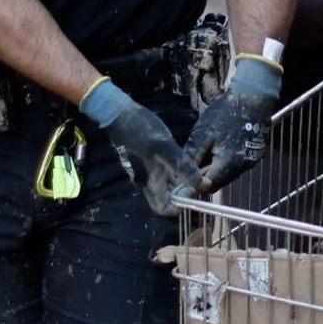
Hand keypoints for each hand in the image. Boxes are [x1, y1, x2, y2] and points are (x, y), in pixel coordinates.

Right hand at [82, 80, 196, 214]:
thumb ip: (183, 167)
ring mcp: (148, 171)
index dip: (180, 205)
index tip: (194, 190)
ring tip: (194, 165)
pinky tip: (183, 156)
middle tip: (199, 175)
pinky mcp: (149, 161)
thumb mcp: (165, 148)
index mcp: (150, 183)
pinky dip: (176, 169)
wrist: (120, 114)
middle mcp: (148, 182)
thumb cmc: (140, 131)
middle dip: (185, 190)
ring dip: (182, 179)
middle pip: (169, 197)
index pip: (164, 209)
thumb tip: (202, 184)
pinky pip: (165, 172)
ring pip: (168, 184)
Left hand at [185, 54, 282, 193]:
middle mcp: (242, 168)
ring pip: (227, 174)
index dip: (194, 183)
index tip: (185, 174)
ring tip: (207, 150)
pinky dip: (225, 161)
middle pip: (218, 181)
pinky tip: (221, 146)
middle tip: (195, 158)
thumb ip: (192, 156)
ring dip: (215, 167)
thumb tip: (181, 174)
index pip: (207, 186)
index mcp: (228, 164)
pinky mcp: (255, 155)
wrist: (253, 97)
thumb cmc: (225, 113)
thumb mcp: (203, 133)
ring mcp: (250, 162)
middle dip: (204, 174)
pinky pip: (236, 165)